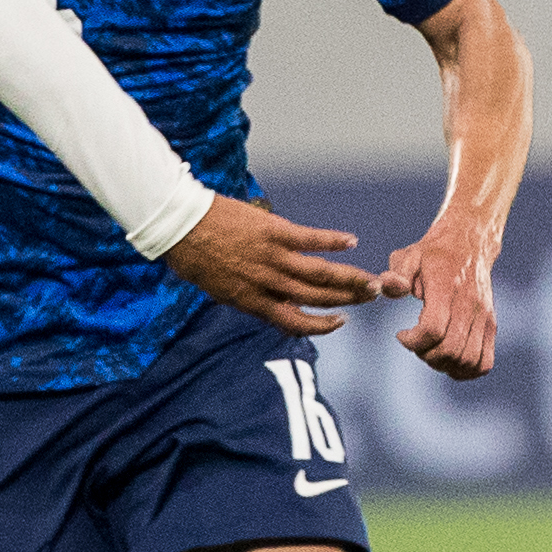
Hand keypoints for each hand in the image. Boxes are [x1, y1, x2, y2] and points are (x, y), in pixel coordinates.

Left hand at [162, 194, 393, 338]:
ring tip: (372, 281)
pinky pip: (311, 240)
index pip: (294, 322)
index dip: (321, 326)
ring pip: (320, 274)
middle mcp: (267, 284)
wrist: (180, 226)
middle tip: (371, 297)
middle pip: (316, 297)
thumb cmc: (193, 257)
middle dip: (347, 300)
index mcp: (252, 301)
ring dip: (350, 278)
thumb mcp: (217, 288)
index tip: (340, 322)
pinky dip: (333, 241)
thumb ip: (246, 296)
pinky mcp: (275, 232)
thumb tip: (265, 301)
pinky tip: (352, 242)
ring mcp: (272, 258)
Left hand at [387, 222, 500, 377]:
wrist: (469, 245)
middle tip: (415, 344)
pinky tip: (448, 360)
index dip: (413, 341)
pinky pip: (484, 363)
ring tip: (430, 351)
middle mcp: (470, 305)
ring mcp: (484, 317)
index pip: (433, 329)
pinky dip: (465, 371)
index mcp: (447, 288)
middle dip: (425, 355)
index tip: (400, 334)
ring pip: (468, 360)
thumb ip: (395, 275)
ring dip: (444, 365)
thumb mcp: (407, 257)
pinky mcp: (492, 326)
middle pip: (450, 350)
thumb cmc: (432, 254)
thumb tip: (389, 287)